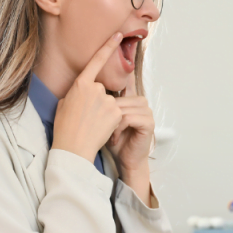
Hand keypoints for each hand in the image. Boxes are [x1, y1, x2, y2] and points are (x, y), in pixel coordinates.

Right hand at [54, 32, 123, 162]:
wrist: (73, 147)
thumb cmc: (65, 127)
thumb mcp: (64, 103)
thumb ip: (77, 92)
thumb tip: (85, 91)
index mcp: (80, 84)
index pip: (96, 61)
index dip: (108, 47)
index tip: (119, 36)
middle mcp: (95, 89)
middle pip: (101, 89)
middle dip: (97, 101)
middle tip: (86, 117)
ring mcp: (107, 100)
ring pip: (110, 101)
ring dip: (104, 111)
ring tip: (92, 124)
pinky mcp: (117, 112)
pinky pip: (117, 112)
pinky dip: (111, 119)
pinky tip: (101, 127)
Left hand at [107, 72, 154, 203]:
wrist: (125, 161)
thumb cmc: (113, 140)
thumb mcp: (102, 118)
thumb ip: (99, 101)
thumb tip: (84, 83)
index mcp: (131, 98)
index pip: (125, 80)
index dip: (115, 78)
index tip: (102, 71)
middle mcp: (141, 102)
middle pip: (118, 98)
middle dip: (105, 114)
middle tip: (101, 130)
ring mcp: (147, 112)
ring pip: (121, 108)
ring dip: (111, 123)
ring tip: (107, 135)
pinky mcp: (149, 123)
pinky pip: (128, 118)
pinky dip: (118, 129)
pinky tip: (114, 139)